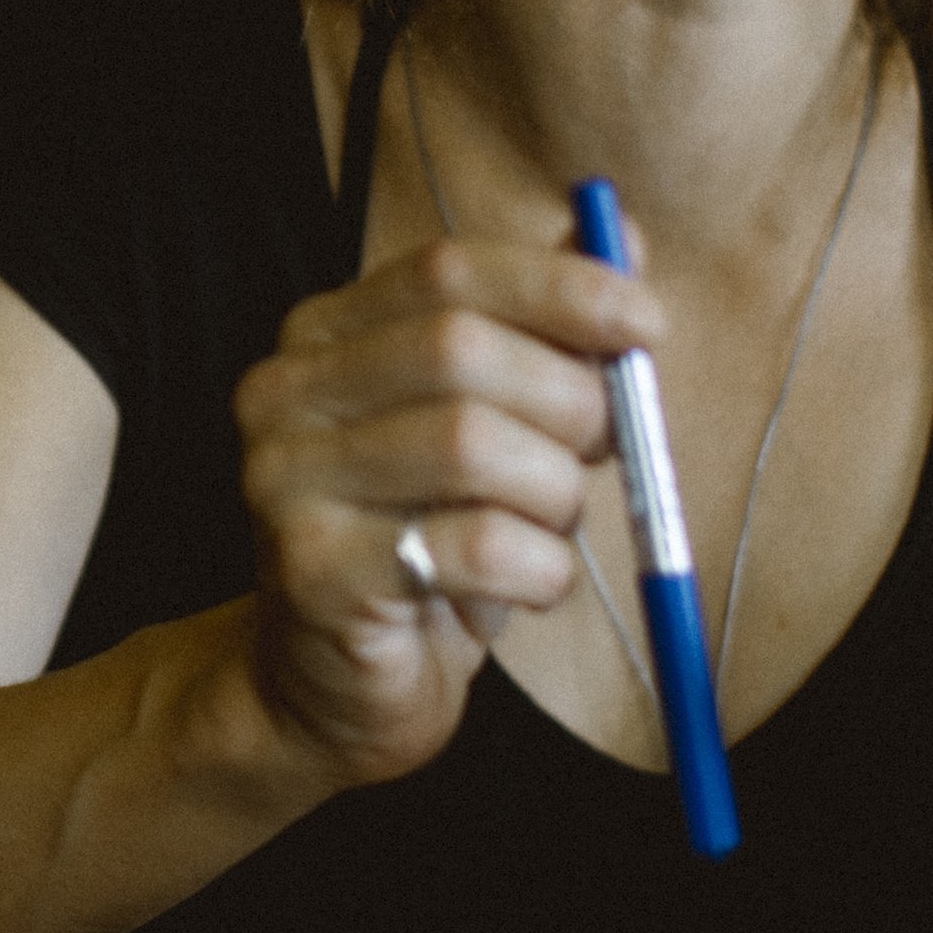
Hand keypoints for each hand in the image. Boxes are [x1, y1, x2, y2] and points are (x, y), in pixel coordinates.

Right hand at [232, 238, 661, 788]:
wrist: (333, 688)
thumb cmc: (432, 539)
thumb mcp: (493, 420)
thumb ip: (546, 328)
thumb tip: (626, 244)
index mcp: (329, 331)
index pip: (449, 270)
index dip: (559, 287)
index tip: (647, 323)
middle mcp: (287, 392)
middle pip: (460, 349)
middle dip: (568, 395)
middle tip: (612, 443)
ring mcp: (285, 482)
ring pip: (471, 445)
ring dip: (555, 491)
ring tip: (555, 525)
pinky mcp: (313, 573)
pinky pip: (473, 546)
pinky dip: (539, 566)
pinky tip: (534, 584)